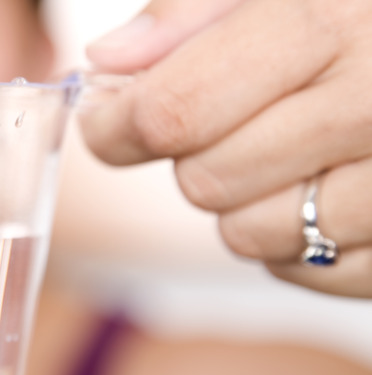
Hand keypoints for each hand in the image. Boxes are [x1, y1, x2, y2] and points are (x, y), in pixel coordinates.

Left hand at [80, 0, 371, 295]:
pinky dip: (295, 241)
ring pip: (248, 236)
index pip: (176, 110)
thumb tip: (104, 64)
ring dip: (244, 203)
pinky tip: (328, 189)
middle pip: (203, 182)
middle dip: (192, 157)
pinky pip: (307, 272)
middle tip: (229, 121)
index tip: (107, 123)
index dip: (117, 126)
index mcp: (333, 22)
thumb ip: (190, 14)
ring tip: (290, 152)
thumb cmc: (365, 14)